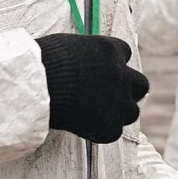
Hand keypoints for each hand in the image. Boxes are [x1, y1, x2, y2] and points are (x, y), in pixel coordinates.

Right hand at [35, 32, 149, 143]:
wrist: (37, 88)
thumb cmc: (43, 62)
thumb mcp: (68, 46)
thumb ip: (85, 55)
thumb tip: (80, 62)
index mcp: (111, 50)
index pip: (125, 54)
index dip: (113, 64)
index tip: (102, 71)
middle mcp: (121, 75)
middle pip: (141, 85)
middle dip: (128, 90)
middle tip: (111, 97)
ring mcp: (118, 102)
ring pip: (132, 112)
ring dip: (118, 113)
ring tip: (97, 115)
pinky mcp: (110, 126)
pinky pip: (113, 132)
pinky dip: (101, 131)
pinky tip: (83, 127)